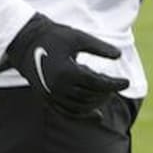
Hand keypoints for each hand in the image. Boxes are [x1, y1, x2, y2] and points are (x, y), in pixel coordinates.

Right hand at [0, 12, 129, 118]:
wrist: (25, 42)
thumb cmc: (54, 36)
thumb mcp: (78, 37)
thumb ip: (99, 47)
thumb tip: (119, 55)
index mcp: (68, 71)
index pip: (98, 83)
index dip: (115, 84)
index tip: (126, 82)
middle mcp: (59, 87)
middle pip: (90, 96)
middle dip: (106, 92)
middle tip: (116, 85)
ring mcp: (51, 95)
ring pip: (80, 107)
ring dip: (97, 103)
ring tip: (106, 94)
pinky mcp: (46, 99)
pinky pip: (67, 113)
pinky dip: (83, 116)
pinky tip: (97, 116)